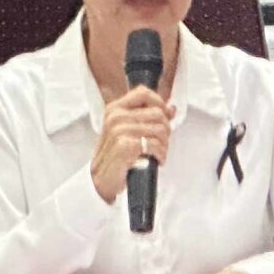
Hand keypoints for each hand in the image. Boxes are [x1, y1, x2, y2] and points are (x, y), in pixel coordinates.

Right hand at [90, 86, 172, 202]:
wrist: (101, 180)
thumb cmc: (115, 156)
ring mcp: (120, 130)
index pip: (144, 93)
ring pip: (160, 129)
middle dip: (165, 129)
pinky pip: (155, 145)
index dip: (159, 104)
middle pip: (158, 113)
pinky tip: (156, 160)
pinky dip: (161, 154)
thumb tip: (171, 109)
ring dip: (164, 144)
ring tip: (158, 152)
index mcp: (115, 109)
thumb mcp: (129, 131)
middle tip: (161, 142)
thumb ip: (148, 118)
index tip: (164, 117)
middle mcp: (116, 117)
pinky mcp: (126, 145)